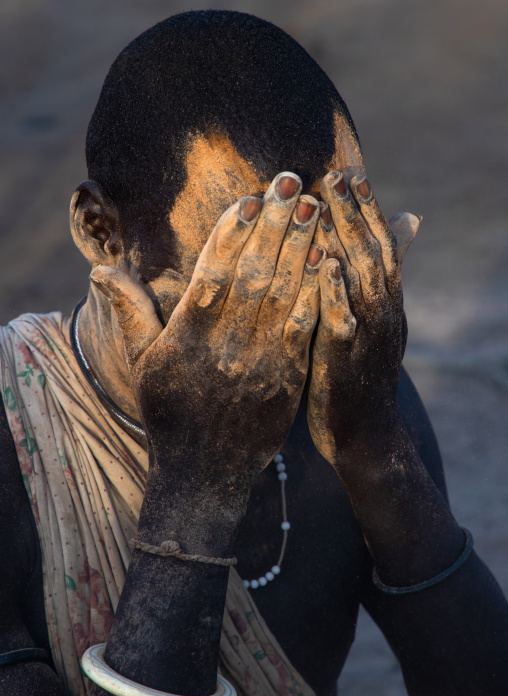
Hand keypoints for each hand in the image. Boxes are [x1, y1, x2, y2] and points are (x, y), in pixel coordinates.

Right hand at [90, 173, 323, 541]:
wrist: (202, 473)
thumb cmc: (169, 413)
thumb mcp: (141, 365)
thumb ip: (128, 314)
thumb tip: (103, 270)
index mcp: (187, 336)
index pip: (212, 273)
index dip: (232, 232)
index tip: (250, 197)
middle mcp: (224, 345)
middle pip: (252, 274)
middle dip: (274, 224)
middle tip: (293, 180)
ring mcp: (258, 363)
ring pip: (280, 296)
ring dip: (299, 247)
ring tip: (314, 207)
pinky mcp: (285, 380)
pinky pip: (301, 331)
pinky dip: (314, 295)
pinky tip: (326, 262)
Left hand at [308, 172, 418, 464]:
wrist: (364, 434)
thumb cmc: (357, 373)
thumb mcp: (369, 325)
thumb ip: (370, 286)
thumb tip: (383, 256)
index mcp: (385, 300)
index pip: (380, 244)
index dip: (367, 208)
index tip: (349, 171)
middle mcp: (383, 310)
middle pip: (371, 250)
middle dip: (355, 209)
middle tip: (338, 171)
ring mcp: (369, 334)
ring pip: (361, 276)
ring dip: (347, 235)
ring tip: (330, 199)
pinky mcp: (346, 359)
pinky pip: (341, 319)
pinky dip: (336, 290)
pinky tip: (325, 264)